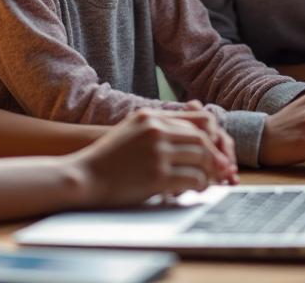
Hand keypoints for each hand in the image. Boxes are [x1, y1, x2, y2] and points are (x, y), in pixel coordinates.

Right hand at [73, 108, 237, 207]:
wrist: (84, 176)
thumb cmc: (108, 159)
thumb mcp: (131, 131)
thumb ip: (157, 128)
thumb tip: (189, 137)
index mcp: (149, 116)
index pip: (195, 121)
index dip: (210, 138)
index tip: (215, 151)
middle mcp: (155, 130)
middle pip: (201, 139)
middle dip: (214, 157)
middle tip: (220, 170)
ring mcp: (157, 152)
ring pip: (201, 158)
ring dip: (209, 172)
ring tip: (207, 181)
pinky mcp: (157, 175)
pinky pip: (193, 178)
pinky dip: (200, 185)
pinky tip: (195, 190)